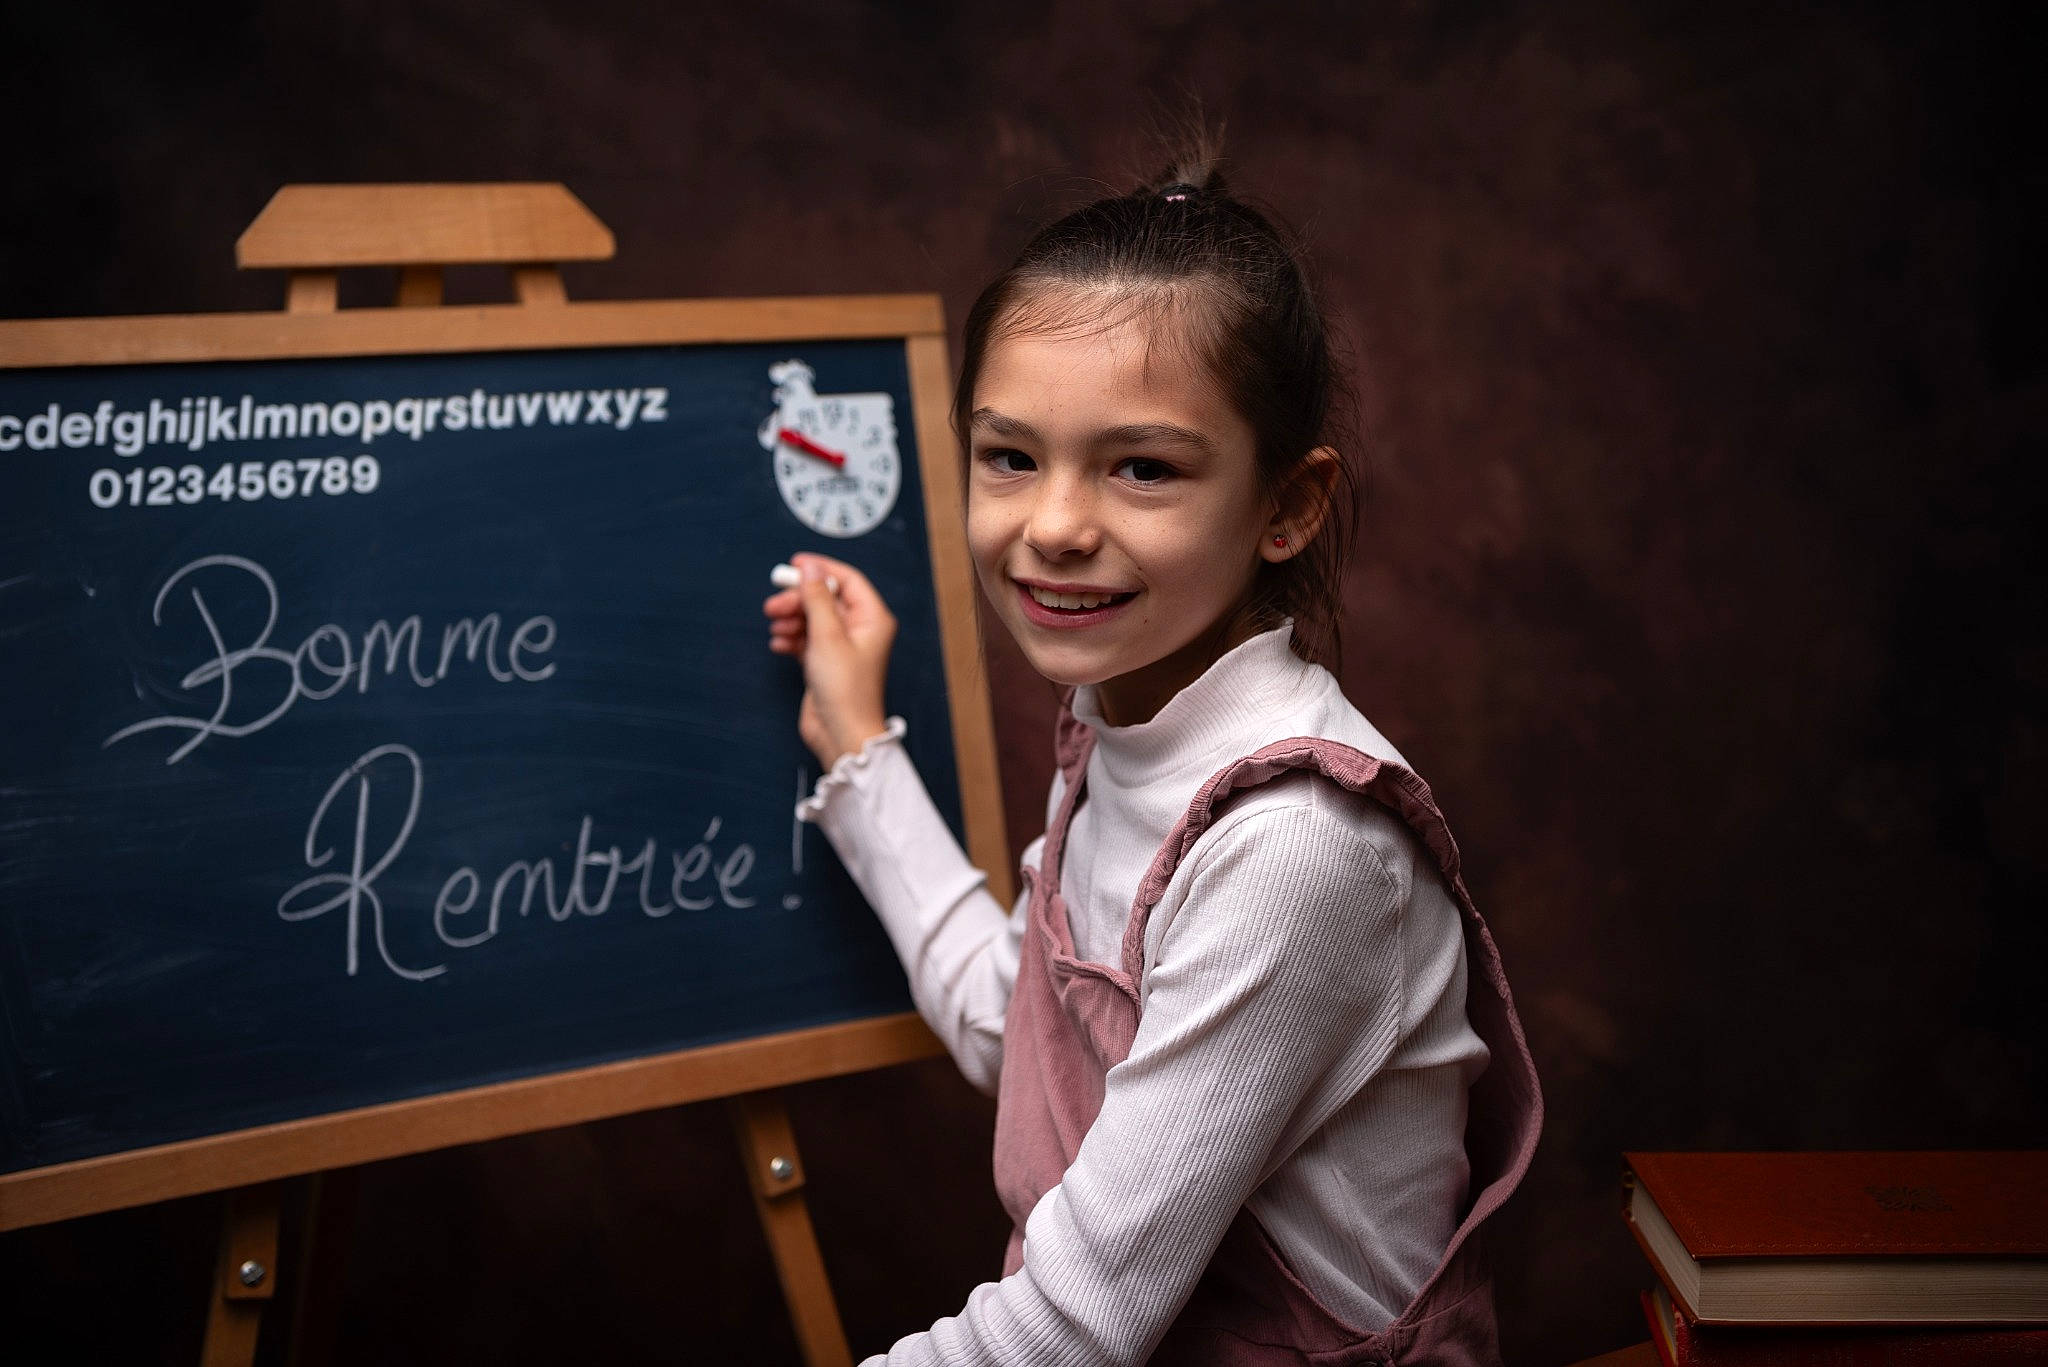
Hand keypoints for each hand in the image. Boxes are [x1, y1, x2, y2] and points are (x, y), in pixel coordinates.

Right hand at [763, 552, 896, 768]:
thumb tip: (810, 568)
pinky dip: (792, 639)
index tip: (794, 564)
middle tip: (773, 605)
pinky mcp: (826, 663)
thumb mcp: (827, 636)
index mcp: (872, 619)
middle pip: (825, 599)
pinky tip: (779, 645)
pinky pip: (806, 640)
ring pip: (813, 619)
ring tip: (776, 628)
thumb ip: (817, 598)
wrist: (841, 734)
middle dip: (798, 599)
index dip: (820, 569)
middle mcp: (860, 630)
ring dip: (792, 619)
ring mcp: (842, 647)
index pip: (847, 580)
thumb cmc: (845, 690)